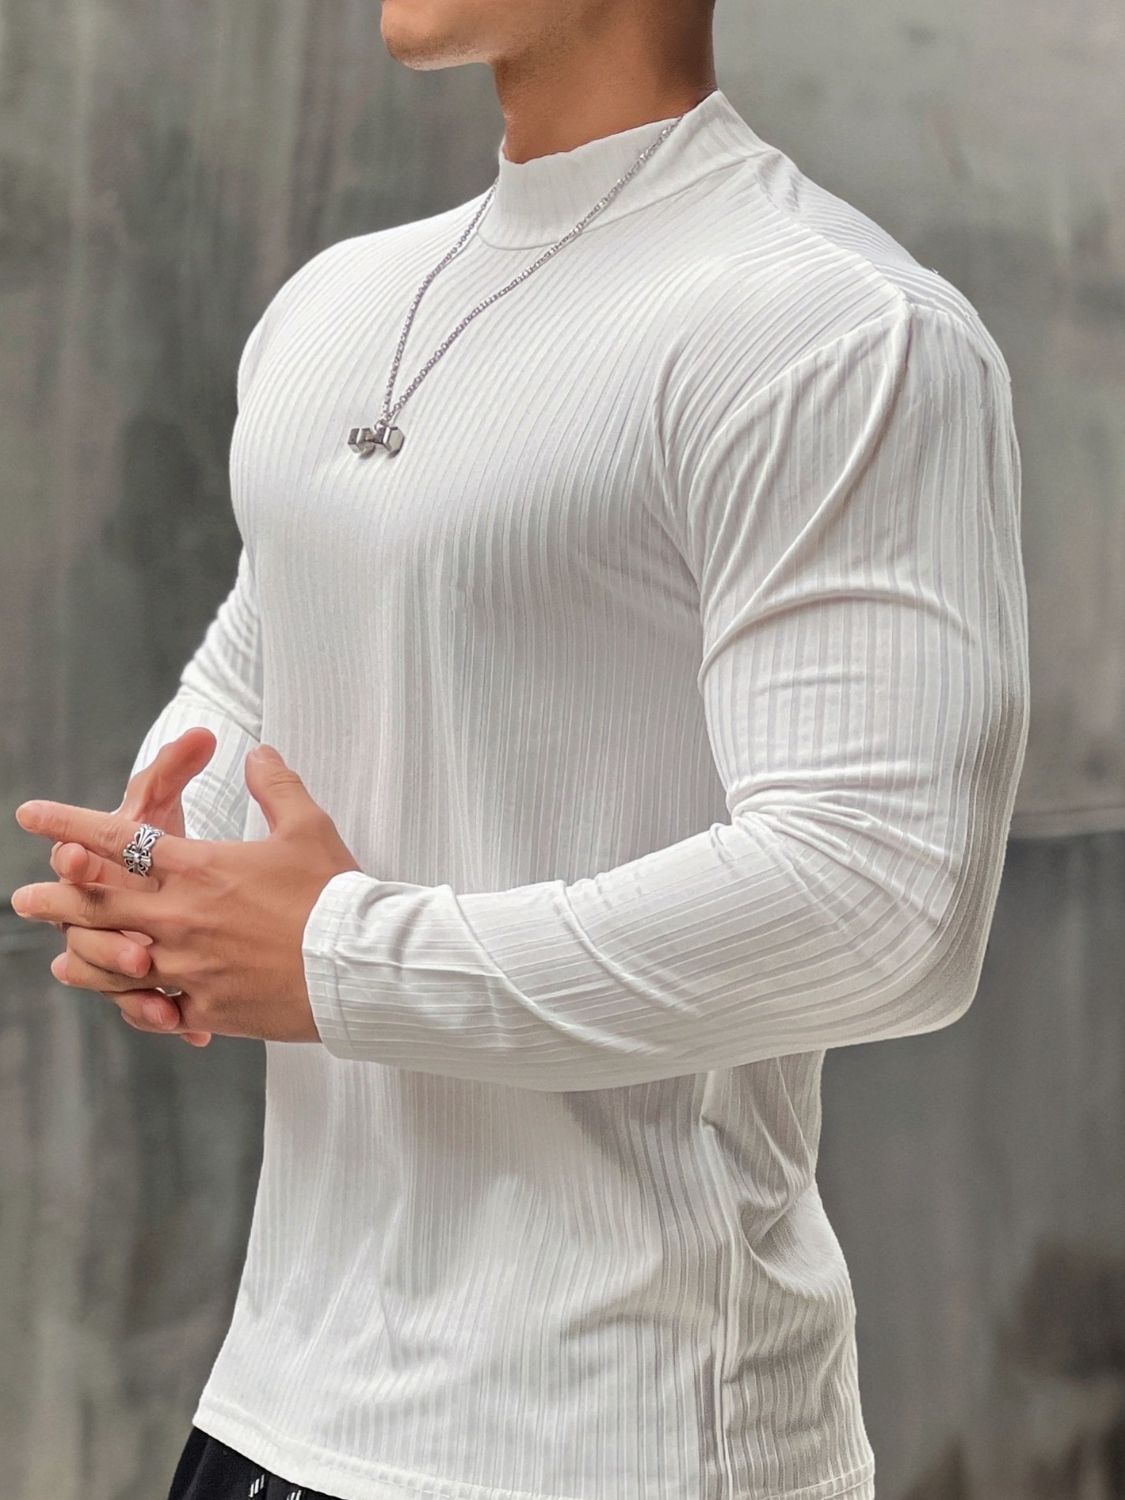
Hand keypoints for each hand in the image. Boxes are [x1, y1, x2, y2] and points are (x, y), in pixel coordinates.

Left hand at [12, 744, 360, 1043]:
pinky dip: (136, 1004)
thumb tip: (260, 753)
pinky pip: (157, 1007)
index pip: (118, 840)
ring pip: (115, 962)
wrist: (355, 962)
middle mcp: (182, 916)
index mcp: (199, 868)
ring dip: (81, 956)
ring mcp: (189, 966)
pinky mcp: (208, 1006)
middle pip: (99, 905)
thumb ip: (276, 787)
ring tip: (60, 957)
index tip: (32, 815)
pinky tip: (122, 1001)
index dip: (69, 825)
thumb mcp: (307, 827)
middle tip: (23, 899)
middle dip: (56, 898)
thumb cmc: (333, 893)